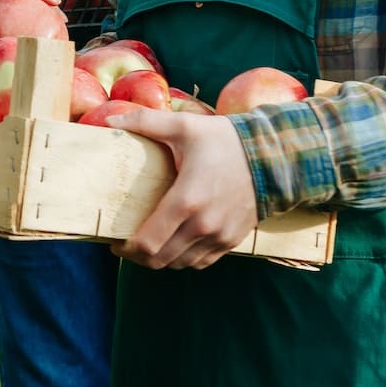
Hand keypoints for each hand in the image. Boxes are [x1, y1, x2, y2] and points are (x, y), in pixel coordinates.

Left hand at [106, 108, 258, 269]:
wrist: (275, 156)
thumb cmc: (225, 140)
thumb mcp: (184, 126)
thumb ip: (145, 122)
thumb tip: (110, 121)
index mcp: (187, 201)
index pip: (148, 243)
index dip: (126, 248)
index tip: (114, 241)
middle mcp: (203, 226)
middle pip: (160, 260)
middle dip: (138, 256)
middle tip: (127, 244)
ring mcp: (220, 237)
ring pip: (180, 264)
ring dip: (161, 259)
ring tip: (149, 244)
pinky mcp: (232, 241)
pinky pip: (201, 262)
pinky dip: (184, 259)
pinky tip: (175, 244)